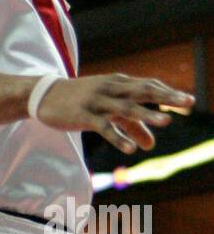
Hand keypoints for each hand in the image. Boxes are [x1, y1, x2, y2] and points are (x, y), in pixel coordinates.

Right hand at [37, 74, 194, 152]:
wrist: (43, 95)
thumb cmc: (80, 101)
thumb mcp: (107, 111)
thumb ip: (130, 126)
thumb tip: (151, 145)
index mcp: (117, 83)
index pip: (148, 86)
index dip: (168, 93)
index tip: (189, 103)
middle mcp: (109, 88)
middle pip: (142, 92)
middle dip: (166, 98)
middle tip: (188, 103)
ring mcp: (96, 101)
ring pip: (124, 108)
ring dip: (146, 116)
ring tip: (166, 123)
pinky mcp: (82, 115)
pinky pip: (102, 127)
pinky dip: (117, 137)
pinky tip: (131, 150)